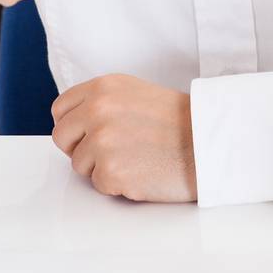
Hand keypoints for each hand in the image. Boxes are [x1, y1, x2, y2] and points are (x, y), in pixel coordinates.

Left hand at [51, 74, 196, 201]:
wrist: (211, 143)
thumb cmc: (181, 122)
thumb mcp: (136, 93)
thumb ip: (103, 102)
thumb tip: (76, 122)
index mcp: (104, 88)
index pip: (61, 109)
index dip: (73, 126)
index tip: (86, 134)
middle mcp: (98, 110)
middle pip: (62, 138)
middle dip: (80, 149)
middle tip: (111, 152)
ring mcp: (103, 141)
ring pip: (79, 165)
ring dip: (102, 168)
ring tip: (136, 159)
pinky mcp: (111, 171)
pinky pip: (99, 185)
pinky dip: (118, 185)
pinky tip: (142, 172)